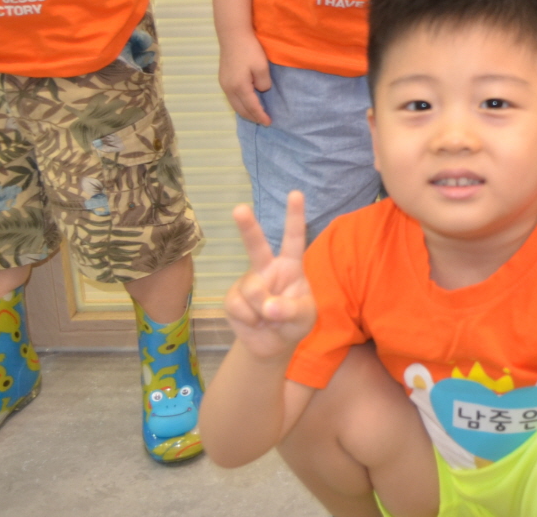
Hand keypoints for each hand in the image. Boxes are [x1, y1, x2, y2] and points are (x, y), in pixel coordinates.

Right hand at [219, 30, 273, 124]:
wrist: (233, 36)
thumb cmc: (249, 49)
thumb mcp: (262, 67)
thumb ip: (263, 83)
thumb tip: (261, 91)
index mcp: (239, 87)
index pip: (252, 107)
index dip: (261, 116)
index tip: (269, 122)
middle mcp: (229, 89)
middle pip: (240, 110)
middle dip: (252, 117)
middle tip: (263, 122)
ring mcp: (224, 84)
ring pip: (234, 105)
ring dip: (245, 112)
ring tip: (256, 115)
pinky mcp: (223, 79)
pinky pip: (232, 98)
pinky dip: (240, 104)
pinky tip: (246, 103)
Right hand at [223, 191, 315, 360]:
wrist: (272, 344)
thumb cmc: (294, 322)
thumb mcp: (303, 317)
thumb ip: (290, 310)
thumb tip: (267, 307)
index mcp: (290, 266)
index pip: (294, 239)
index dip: (295, 217)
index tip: (296, 193)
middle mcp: (267, 268)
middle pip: (256, 246)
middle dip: (247, 227)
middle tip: (239, 209)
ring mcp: (247, 282)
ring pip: (253, 290)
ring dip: (262, 310)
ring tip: (268, 318)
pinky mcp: (232, 298)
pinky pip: (239, 306)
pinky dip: (249, 319)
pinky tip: (254, 322)